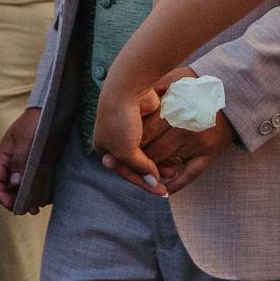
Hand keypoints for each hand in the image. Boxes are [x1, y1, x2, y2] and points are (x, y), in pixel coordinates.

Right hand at [0, 107, 42, 207]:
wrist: (50, 109)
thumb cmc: (35, 121)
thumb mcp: (26, 140)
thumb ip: (20, 161)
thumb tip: (15, 184)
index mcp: (3, 156)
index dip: (1, 195)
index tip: (12, 206)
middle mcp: (11, 162)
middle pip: (7, 186)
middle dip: (14, 200)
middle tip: (28, 210)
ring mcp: (23, 163)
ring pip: (19, 186)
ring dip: (25, 198)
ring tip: (36, 208)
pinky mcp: (36, 163)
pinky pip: (31, 180)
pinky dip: (35, 190)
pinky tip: (43, 197)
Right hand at [91, 72, 169, 195]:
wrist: (127, 89)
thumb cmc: (120, 121)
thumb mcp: (126, 152)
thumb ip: (140, 168)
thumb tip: (154, 181)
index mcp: (104, 147)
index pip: (125, 172)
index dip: (143, 183)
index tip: (161, 191)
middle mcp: (116, 139)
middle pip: (136, 162)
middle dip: (152, 172)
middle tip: (170, 178)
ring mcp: (130, 128)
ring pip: (147, 151)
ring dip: (159, 161)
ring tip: (175, 169)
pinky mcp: (144, 119)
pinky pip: (153, 138)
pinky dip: (161, 146)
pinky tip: (173, 153)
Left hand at [139, 66, 233, 194]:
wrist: (237, 91)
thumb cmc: (202, 83)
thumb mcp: (177, 78)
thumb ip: (156, 87)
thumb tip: (134, 96)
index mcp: (175, 110)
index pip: (145, 132)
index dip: (131, 139)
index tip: (123, 141)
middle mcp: (185, 129)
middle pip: (153, 150)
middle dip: (138, 156)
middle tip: (127, 158)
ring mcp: (198, 144)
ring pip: (167, 163)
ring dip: (154, 168)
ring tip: (144, 168)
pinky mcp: (210, 153)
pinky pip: (191, 174)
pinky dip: (177, 184)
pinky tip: (165, 189)